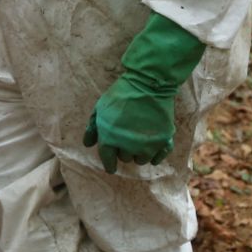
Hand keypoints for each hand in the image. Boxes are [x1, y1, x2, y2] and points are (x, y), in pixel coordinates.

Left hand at [83, 12, 205, 172]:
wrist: (148, 84)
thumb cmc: (120, 95)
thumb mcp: (100, 109)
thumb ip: (93, 128)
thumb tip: (88, 144)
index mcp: (110, 139)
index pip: (108, 160)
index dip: (109, 164)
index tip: (111, 167)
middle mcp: (129, 146)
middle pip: (125, 158)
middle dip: (124, 151)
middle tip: (126, 138)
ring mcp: (148, 144)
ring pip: (141, 159)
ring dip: (139, 153)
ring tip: (139, 140)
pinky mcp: (164, 140)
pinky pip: (159, 157)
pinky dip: (155, 156)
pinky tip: (152, 152)